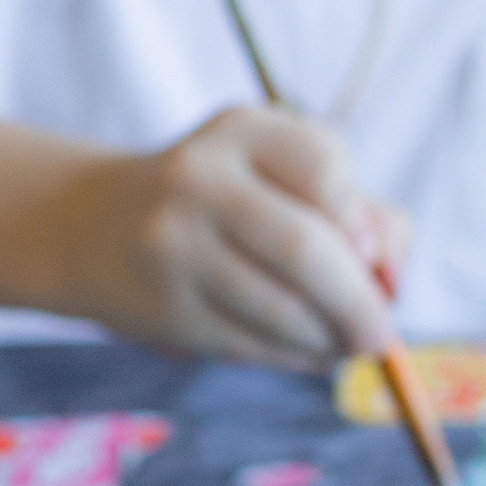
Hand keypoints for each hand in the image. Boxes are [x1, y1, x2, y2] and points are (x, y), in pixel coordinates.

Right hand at [49, 106, 413, 366]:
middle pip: (303, 249)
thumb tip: (389, 270)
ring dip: (329, 339)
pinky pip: (250, 343)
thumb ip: (360, 209)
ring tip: (348, 345)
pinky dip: (295, 355)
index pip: (325, 168)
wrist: (96, 225)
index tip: (371, 253)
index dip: (362, 221)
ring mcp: (173, 243)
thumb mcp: (284, 174)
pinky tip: (308, 351)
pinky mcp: (164, 306)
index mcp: (240, 130)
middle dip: (359, 302)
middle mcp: (198, 178)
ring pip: (279, 308)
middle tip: (382, 334)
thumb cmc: (229, 199)